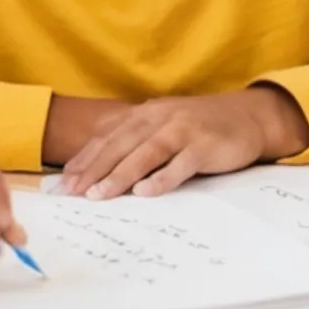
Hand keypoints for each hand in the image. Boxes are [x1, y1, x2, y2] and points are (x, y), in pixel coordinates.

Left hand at [57, 88, 308, 197]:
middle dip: (93, 169)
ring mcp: (184, 130)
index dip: (82, 160)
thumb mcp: (163, 126)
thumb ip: (134, 142)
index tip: (60, 184)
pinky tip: (146, 192)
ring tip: (99, 195)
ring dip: (120, 174)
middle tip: (70, 193)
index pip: (106, 137)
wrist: (248, 116)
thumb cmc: (199, 127)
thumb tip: (94, 171)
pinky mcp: (205, 145)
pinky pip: (181, 163)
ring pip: (146, 153)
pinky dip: (163, 178)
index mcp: (145, 113)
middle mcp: (160, 117)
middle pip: (120, 144)